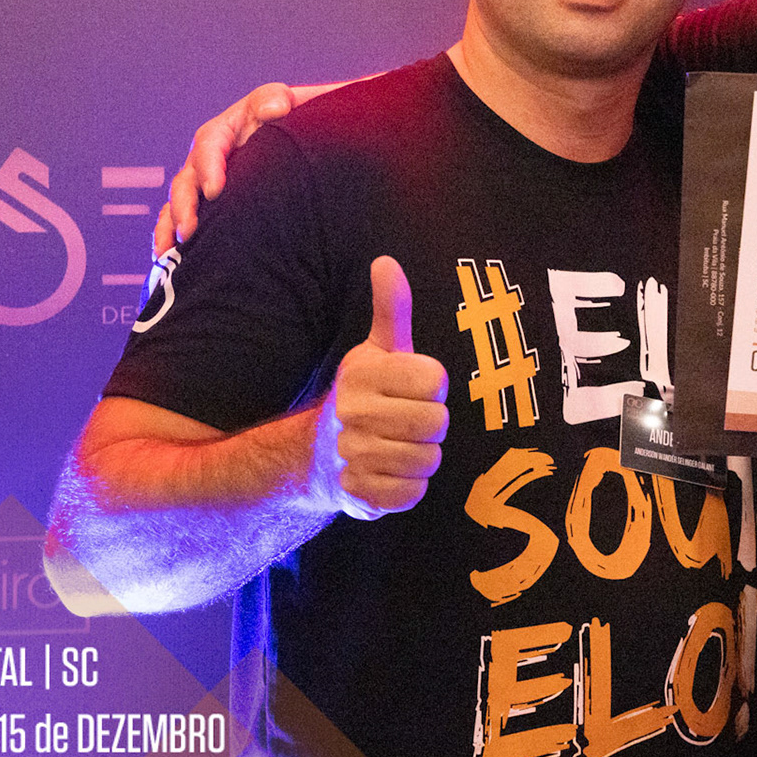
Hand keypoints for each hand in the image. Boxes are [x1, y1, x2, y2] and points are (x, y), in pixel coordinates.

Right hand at [154, 84, 298, 252]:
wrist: (300, 137)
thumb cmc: (292, 117)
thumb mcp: (286, 101)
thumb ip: (276, 99)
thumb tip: (276, 108)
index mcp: (223, 131)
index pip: (209, 146)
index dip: (209, 168)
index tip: (215, 191)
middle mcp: (207, 159)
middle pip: (186, 181)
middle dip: (185, 206)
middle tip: (190, 230)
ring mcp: (204, 183)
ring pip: (178, 205)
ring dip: (171, 227)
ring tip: (170, 253)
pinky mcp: (207, 204)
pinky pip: (182, 220)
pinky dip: (171, 238)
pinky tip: (167, 261)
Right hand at [313, 257, 449, 519]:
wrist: (319, 456)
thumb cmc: (366, 395)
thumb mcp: (379, 350)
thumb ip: (391, 308)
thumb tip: (386, 261)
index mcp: (363, 373)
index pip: (435, 381)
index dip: (433, 387)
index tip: (413, 388)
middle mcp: (352, 412)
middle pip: (437, 422)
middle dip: (432, 425)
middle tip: (408, 422)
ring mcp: (352, 455)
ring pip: (428, 459)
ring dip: (423, 457)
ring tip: (400, 447)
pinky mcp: (358, 494)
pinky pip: (412, 493)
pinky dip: (409, 487)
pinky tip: (390, 474)